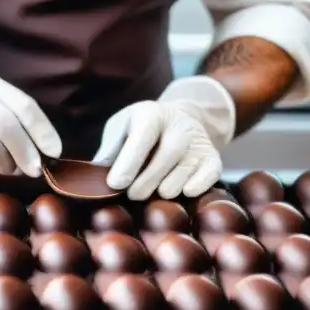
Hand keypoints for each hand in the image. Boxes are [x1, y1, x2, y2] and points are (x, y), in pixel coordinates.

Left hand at [93, 76, 235, 199]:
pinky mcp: (213, 158)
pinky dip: (193, 189)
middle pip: (165, 158)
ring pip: (183, 174)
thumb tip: (96, 175)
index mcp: (152, 114)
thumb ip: (109, 150)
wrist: (181, 118)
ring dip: (165, 190)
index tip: (116, 184)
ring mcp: (199, 141)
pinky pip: (208, 178)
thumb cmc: (141, 129)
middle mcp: (179, 125)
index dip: (129, 162)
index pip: (143, 137)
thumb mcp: (121, 129)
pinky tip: (180, 190)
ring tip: (154, 190)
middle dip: (145, 183)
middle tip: (133, 195)